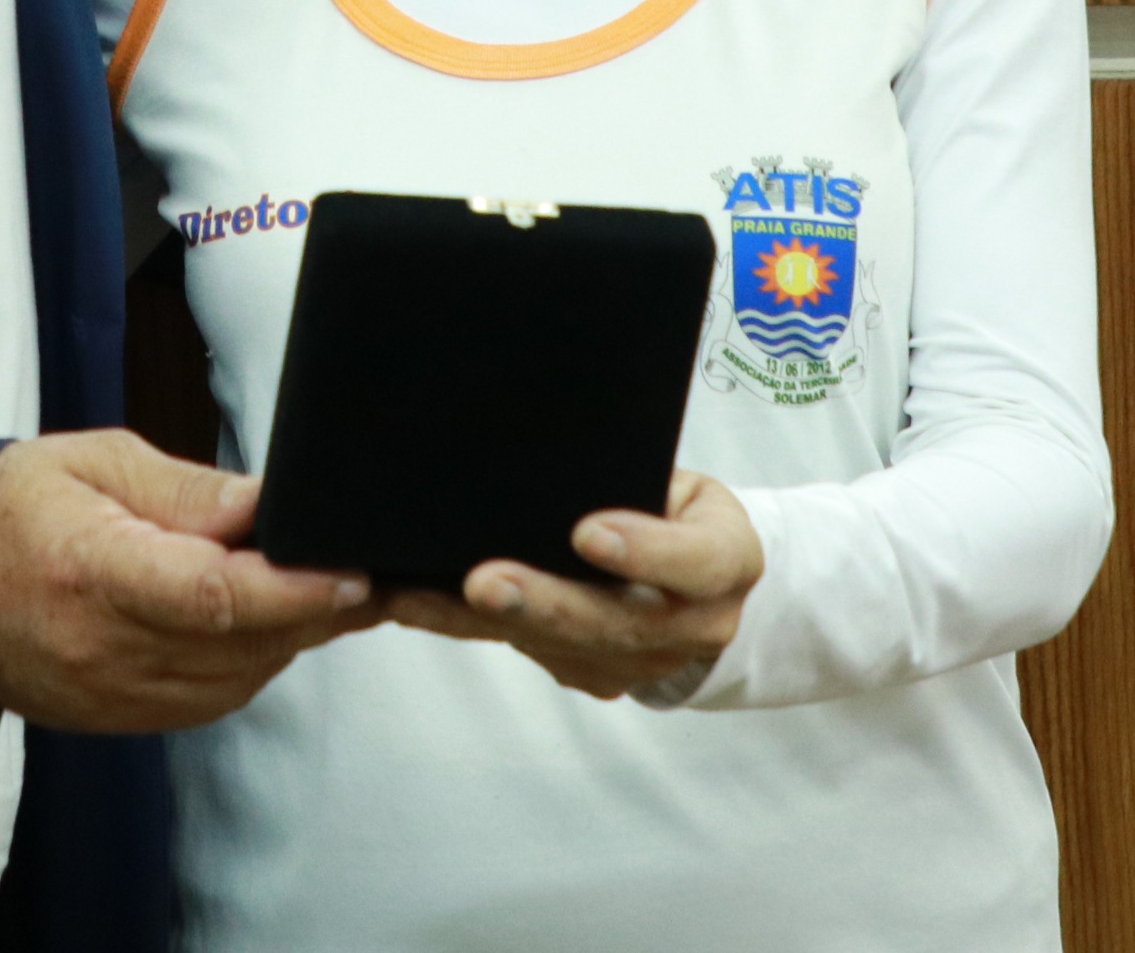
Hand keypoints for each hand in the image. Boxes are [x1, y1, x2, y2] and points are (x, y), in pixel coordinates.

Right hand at [0, 430, 378, 733]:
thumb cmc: (13, 509)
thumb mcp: (94, 461)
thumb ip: (185, 490)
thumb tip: (266, 505)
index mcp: (91, 567)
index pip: (208, 595)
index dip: (290, 590)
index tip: (349, 573)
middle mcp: (102, 646)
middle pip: (239, 643)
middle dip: (311, 608)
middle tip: (355, 565)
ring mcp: (109, 694)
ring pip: (239, 679)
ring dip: (287, 636)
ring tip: (311, 585)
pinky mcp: (118, 721)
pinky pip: (213, 700)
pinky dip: (251, 661)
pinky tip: (261, 621)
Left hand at [384, 469, 764, 701]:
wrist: (711, 587)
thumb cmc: (684, 512)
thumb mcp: (689, 485)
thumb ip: (642, 484)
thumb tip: (559, 459)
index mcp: (728, 561)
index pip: (696, 561)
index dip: (644, 551)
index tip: (588, 532)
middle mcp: (692, 626)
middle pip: (614, 622)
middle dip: (543, 603)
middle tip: (485, 583)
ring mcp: (639, 662)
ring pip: (556, 644)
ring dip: (478, 620)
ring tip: (412, 594)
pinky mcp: (590, 675)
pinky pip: (523, 648)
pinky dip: (460, 623)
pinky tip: (406, 599)